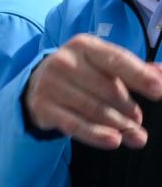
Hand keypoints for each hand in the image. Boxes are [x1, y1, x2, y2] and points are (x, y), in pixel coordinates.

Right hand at [25, 34, 161, 148]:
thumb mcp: (103, 64)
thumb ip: (134, 69)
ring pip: (92, 108)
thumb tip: (161, 75)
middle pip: (106, 89)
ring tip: (133, 135)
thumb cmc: (80, 73)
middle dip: (129, 108)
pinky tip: (113, 141)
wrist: (36, 83)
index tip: (159, 90)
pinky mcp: (42, 107)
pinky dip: (95, 134)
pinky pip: (74, 124)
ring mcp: (50, 85)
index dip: (139, 76)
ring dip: (118, 124)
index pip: (116, 60)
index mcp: (84, 45)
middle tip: (139, 121)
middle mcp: (64, 62)